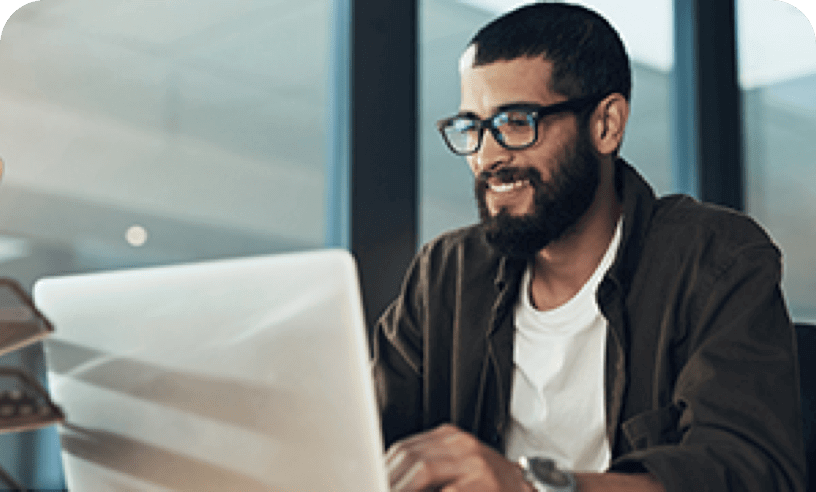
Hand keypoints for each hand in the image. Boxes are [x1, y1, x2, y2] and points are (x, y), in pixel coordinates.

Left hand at [385, 423, 531, 491]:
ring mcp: (476, 465)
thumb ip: (427, 470)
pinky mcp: (485, 484)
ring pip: (424, 469)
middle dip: (391, 479)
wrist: (528, 491)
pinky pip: (448, 490)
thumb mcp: (457, 468)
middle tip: (374, 486)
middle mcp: (463, 446)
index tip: (370, 480)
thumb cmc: (490, 487)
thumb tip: (387, 479)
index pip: (405, 448)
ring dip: (402, 487)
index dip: (384, 469)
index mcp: (451, 438)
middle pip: (410, 457)